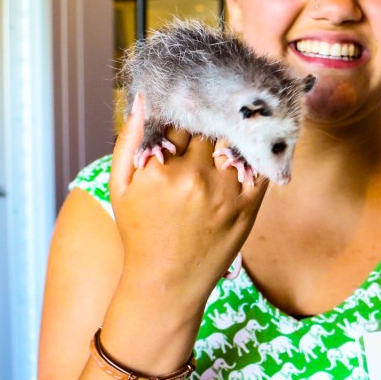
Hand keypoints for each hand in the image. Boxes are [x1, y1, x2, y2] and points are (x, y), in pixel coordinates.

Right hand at [108, 95, 268, 301]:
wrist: (167, 283)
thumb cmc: (140, 232)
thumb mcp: (121, 187)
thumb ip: (128, 140)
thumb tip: (142, 97)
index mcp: (160, 169)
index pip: (177, 120)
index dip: (181, 115)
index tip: (185, 117)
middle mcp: (194, 177)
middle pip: (207, 128)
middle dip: (206, 125)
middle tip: (207, 125)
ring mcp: (224, 191)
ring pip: (234, 141)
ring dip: (231, 137)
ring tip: (226, 138)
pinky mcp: (248, 205)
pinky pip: (259, 165)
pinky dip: (256, 155)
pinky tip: (250, 152)